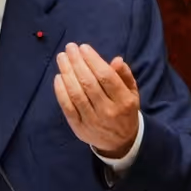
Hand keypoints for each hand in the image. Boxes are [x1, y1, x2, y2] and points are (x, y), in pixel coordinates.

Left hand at [53, 43, 139, 158]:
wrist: (120, 142)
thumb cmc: (124, 110)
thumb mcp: (132, 93)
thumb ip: (125, 75)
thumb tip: (116, 60)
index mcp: (124, 100)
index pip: (106, 76)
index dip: (93, 60)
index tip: (83, 47)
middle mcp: (108, 111)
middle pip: (89, 83)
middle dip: (77, 62)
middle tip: (69, 48)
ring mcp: (92, 121)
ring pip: (77, 94)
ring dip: (67, 73)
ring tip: (62, 58)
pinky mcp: (79, 128)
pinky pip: (67, 107)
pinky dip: (61, 91)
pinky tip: (58, 77)